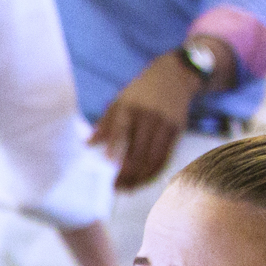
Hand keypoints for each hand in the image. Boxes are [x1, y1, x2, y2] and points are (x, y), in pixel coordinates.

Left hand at [91, 50, 206, 187]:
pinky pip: (165, 157)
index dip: (115, 146)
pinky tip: (143, 181)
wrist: (174, 77)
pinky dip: (154, 172)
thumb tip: (88, 144)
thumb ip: (105, 124)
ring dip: (140, 177)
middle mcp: (149, 116)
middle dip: (127, 172)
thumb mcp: (119, 101)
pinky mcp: (177, 131)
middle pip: (139, 149)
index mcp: (130, 107)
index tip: (108, 163)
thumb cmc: (140, 93)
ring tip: (128, 189)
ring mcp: (165, 124)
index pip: (122, 128)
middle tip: (115, 188)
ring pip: (154, 157)